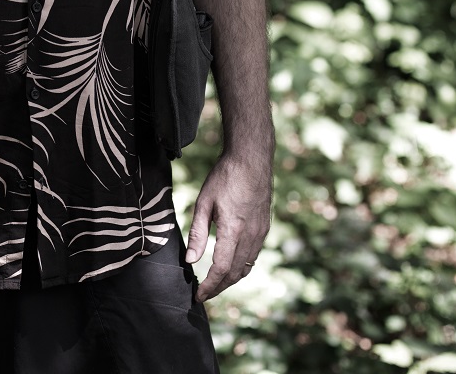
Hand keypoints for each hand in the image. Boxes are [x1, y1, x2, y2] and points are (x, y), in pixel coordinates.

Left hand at [185, 153, 271, 302]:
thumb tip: (190, 260)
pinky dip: (240, 267)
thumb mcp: (204, 202)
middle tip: (204, 294)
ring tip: (215, 284)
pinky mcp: (265, 229)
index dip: (209, 286)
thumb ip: (197, 232)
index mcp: (233, 230)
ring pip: (245, 267)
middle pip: (234, 274)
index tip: (198, 295)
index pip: (221, 269)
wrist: (251, 160)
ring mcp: (261, 234)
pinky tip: (230, 266)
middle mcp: (250, 236)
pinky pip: (253, 257)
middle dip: (218, 288)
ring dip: (230, 280)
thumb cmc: (225, 177)